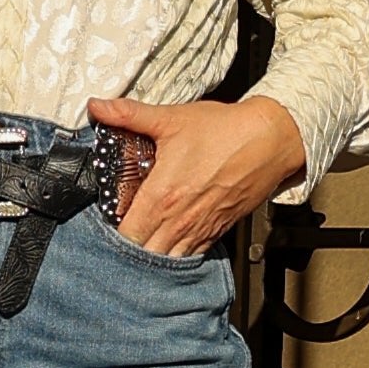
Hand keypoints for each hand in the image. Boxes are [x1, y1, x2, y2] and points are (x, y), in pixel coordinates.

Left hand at [88, 92, 304, 256]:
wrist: (270, 140)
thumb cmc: (225, 131)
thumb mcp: (172, 119)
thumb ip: (129, 114)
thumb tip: (98, 105)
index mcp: (163, 195)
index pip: (125, 233)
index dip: (110, 232)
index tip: (105, 220)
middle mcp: (180, 219)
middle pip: (143, 253)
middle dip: (128, 247)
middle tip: (119, 232)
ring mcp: (200, 228)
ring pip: (167, 261)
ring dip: (152, 255)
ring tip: (142, 241)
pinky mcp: (218, 231)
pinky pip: (191, 256)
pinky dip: (176, 254)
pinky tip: (168, 242)